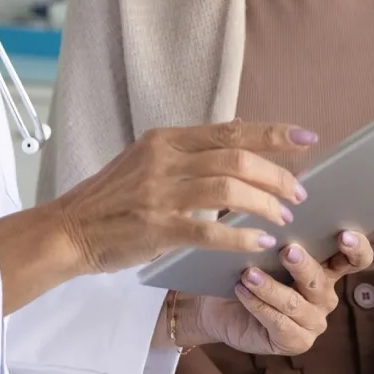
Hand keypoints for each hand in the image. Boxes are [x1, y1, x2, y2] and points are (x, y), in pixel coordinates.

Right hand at [51, 121, 316, 273]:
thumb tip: (236, 145)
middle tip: (298, 193)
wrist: (67, 229)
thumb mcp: (146, 161)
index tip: (306, 137)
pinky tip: (259, 243)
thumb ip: (187, 155)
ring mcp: (159, 192)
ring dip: (264, 204)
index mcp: (165, 139)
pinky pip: (209, 231)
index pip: (230, 130)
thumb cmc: (111, 200)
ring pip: (229, 190)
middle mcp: (164, 159)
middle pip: (236, 158)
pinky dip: (240, 237)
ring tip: (282, 218)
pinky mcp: (155, 227)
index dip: (273, 132)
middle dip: (276, 175)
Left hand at [177, 232, 373, 355]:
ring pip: (294, 303)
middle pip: (320, 280)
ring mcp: (312, 320)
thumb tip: (286, 186)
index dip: (356, 248)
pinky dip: (258, 304)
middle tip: (287, 250)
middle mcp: (324, 294)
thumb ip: (281, 220)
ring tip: (248, 273)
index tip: (343, 235)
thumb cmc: (248, 266)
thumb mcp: (265, 243)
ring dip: (269, 286)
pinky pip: (278, 323)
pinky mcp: (295, 341)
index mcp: (326, 267)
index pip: (356, 258)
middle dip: (303, 265)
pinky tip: (241, 290)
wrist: (219, 305)